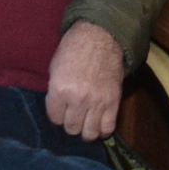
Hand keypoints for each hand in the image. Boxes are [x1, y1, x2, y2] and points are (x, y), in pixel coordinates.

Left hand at [44, 22, 125, 140]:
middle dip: (70, 123)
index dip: (57, 114)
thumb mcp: (55, 68)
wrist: (100, 36)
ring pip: (89, 133)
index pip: (54, 119)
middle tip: (73, 115)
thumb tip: (58, 110)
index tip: (61, 109)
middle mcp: (78, 99)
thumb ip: (56, 92)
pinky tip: (99, 124)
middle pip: (71, 128)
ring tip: (86, 123)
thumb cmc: (74, 49)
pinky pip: (108, 127)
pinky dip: (103, 130)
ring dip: (86, 130)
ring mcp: (97, 101)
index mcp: (60, 89)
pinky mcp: (113, 101)